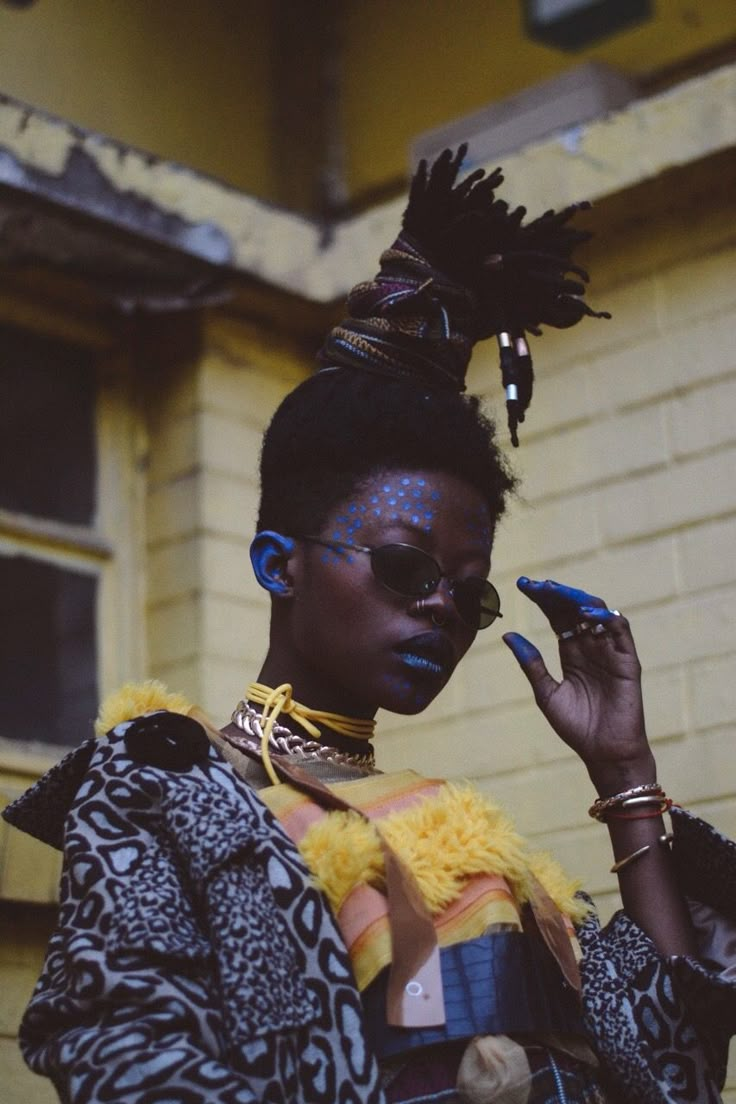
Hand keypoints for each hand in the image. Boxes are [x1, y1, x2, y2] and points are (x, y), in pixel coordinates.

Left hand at [503, 578, 654, 795]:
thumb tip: (507, 635)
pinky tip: (585, 614)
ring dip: (577, 599)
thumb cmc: (577, 727)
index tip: (522, 585)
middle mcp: (591, 646)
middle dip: (555, 594)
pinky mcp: (628, 661)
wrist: (604, 753)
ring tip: (556, 592)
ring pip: (597, 613)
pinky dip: (606, 618)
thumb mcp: (546, 693)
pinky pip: (621, 631)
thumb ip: (531, 663)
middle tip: (535, 584)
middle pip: (574, 609)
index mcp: (572, 652)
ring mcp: (611, 651)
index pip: (557, 616)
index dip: (542, 599)